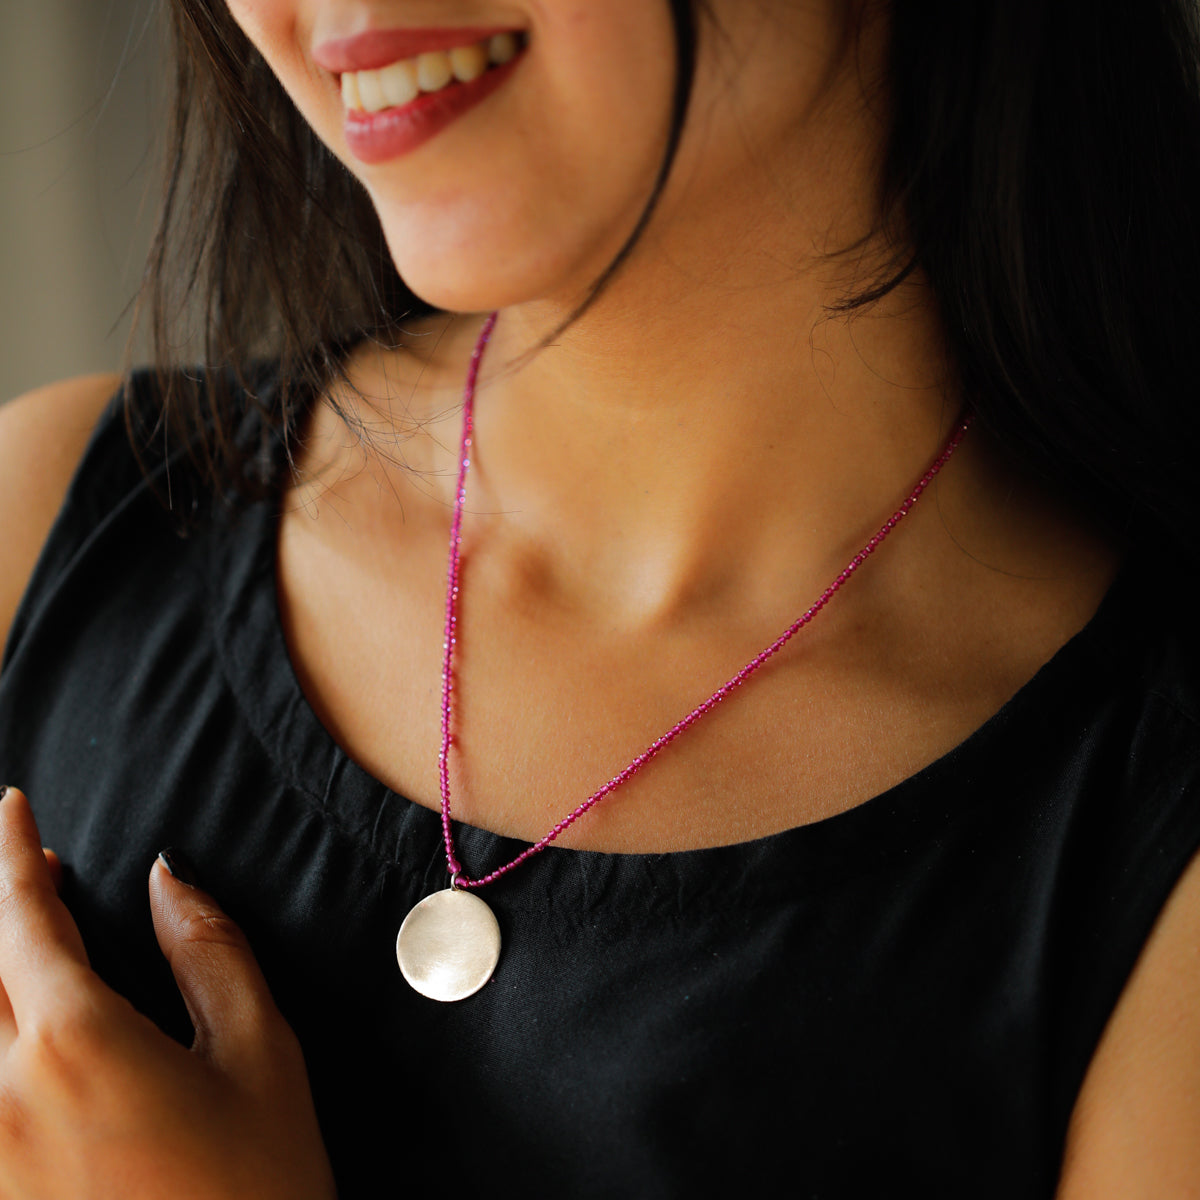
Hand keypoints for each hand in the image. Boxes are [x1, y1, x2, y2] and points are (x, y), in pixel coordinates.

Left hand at [0, 786, 336, 1199]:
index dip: (7, 852)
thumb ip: (209, 950)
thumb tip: (165, 879)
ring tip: (17, 944)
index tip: (8, 808)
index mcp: (76, 1044)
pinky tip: (12, 1023)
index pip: (17, 917)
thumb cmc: (260, 1184)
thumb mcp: (261, 1053)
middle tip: (20, 865)